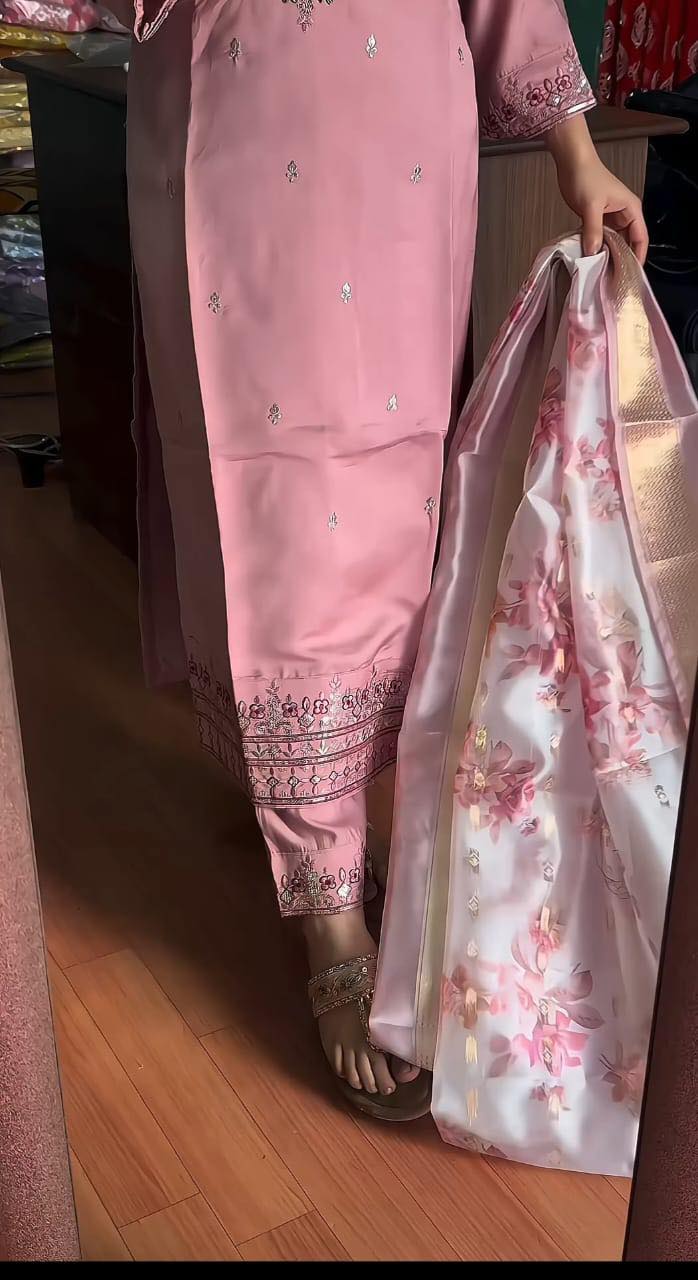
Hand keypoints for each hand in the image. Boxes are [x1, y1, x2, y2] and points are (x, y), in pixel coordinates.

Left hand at [546, 115, 648, 263]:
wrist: (572, 161)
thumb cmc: (586, 175)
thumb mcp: (591, 205)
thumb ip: (593, 230)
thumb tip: (593, 253)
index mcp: (631, 209)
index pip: (641, 238)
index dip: (638, 257)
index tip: (630, 275)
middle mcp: (624, 214)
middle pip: (627, 243)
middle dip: (621, 259)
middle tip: (611, 278)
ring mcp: (611, 217)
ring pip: (613, 242)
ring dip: (607, 254)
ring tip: (600, 271)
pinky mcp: (598, 218)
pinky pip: (600, 237)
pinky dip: (596, 247)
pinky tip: (589, 258)